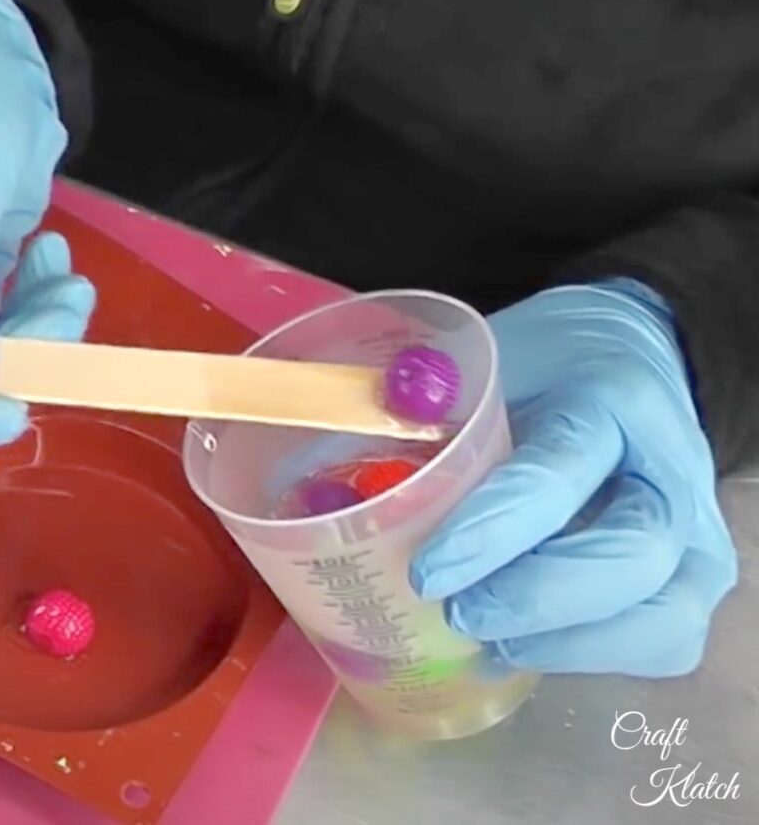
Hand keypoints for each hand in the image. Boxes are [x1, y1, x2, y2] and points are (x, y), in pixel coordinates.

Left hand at [409, 282, 736, 676]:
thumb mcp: (486, 361)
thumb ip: (426, 408)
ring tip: (486, 640)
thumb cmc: (547, 363)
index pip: (558, 472)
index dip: (494, 529)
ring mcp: (694, 528)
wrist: (632, 358)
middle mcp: (671, 468)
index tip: (430, 572)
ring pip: (658, 618)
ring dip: (563, 644)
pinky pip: (660, 640)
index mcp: (611, 399)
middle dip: (534, 601)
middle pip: (628, 559)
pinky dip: (588, 656)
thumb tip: (320, 463)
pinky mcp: (693, 572)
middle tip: (458, 612)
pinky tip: (523, 645)